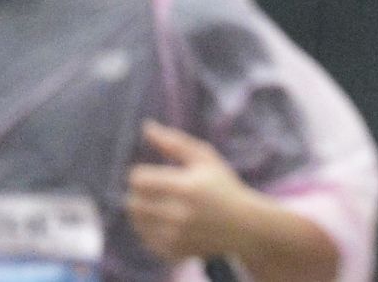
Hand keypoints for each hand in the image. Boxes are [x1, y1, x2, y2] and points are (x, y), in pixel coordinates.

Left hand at [126, 122, 252, 261]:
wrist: (244, 225)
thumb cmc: (223, 185)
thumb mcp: (205, 158)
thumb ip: (174, 142)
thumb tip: (146, 126)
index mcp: (186, 188)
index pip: (139, 180)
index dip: (140, 174)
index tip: (150, 174)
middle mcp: (180, 215)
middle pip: (133, 202)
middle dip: (139, 193)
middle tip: (152, 189)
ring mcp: (176, 237)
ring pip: (136, 222)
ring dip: (141, 210)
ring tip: (157, 204)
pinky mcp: (174, 252)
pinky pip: (145, 239)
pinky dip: (149, 229)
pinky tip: (164, 221)